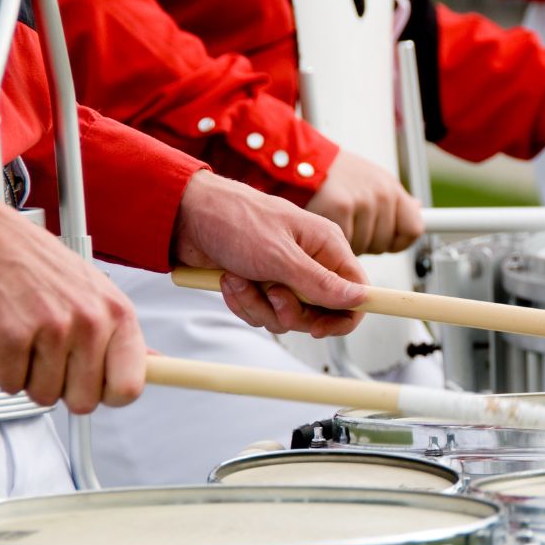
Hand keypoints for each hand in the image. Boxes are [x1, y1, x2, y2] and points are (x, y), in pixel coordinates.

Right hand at [0, 190, 144, 413]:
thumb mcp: (98, 292)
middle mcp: (90, 321)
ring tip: (28, 344)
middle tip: (50, 360)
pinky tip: (5, 343)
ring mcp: (52, 329)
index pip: (130, 388)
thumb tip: (155, 365)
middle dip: (63, 389)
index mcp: (117, 314)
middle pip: (85, 401)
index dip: (108, 395)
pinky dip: (1, 371)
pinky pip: (10, 384)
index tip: (97, 388)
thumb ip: (122, 334)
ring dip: (29, 377)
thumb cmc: (40, 265)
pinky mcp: (12, 336)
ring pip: (45, 396)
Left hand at [171, 170, 368, 336]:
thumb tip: (360, 298)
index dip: (345, 315)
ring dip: (259, 305)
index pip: (356, 290)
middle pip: (320, 312)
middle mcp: (308, 261)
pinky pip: (261, 313)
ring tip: (240, 278)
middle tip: (271, 293)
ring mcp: (283, 275)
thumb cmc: (234, 220)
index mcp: (325, 245)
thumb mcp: (280, 255)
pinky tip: (229, 281)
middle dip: (290, 311)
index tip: (320, 328)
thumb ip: (321, 283)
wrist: (184, 215)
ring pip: (287, 317)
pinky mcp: (259, 285)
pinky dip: (242, 303)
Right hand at [305, 150, 424, 254]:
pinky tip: (327, 223)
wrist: (301, 162)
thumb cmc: (334, 177)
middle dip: (366, 243)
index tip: (384, 241)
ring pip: (365, 247)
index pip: (414, 229)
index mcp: (391, 188)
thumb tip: (418, 209)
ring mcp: (363, 200)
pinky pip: (345, 244)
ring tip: (337, 221)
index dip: (398, 242)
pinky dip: (333, 242)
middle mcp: (381, 193)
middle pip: (384, 243)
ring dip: (349, 243)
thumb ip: (395, 201)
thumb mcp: (371, 181)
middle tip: (349, 225)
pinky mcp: (341, 208)